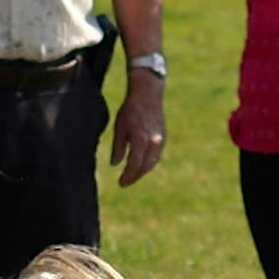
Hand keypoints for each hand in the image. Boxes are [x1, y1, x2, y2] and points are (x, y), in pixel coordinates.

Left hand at [111, 72, 166, 188]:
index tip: (121, 183)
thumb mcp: (119, 128)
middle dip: (135, 176)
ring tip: (132, 175)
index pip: (135, 165)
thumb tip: (115, 164)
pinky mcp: (163, 137)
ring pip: (152, 162)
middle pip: (145, 167)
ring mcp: (160, 140)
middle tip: (125, 182)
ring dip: (142, 170)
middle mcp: (153, 143)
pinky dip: (149, 162)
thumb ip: (118, 147)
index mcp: (141, 140)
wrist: (148, 95)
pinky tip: (141, 163)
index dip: (128, 176)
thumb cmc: (130, 110)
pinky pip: (157, 155)